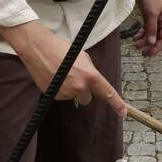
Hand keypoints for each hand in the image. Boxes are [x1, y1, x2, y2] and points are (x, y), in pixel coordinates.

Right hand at [0, 19, 125, 113]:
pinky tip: (54, 77)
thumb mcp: (83, 57)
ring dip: (70, 89)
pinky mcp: (54, 96)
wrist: (38, 48)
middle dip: (83, 91)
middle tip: (75, 77)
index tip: (123, 112)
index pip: (107, 93)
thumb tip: (93, 82)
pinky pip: (62, 96)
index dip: (117, 104)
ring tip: (62, 74)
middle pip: (87, 99)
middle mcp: (79, 87)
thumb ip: (91, 72)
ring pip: (74, 97)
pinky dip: (60, 90)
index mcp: (90, 76)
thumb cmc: (62, 49)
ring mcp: (66, 93)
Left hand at [133, 0, 161, 56]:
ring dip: (144, 41)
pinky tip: (135, 37)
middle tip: (141, 52)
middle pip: (157, 38)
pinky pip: (146, 29)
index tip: (148, 53)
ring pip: (150, 34)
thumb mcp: (151, 14)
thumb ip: (151, 29)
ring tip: (136, 45)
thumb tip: (152, 42)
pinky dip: (141, 34)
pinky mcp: (149, 17)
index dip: (157, 47)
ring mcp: (155, 20)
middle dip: (149, 46)